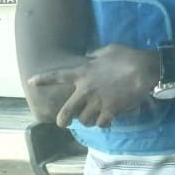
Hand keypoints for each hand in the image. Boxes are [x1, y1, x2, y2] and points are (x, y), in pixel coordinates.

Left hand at [29, 44, 158, 127]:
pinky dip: (103, 123)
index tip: (30, 82)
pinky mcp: (110, 111)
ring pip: (84, 120)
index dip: (43, 79)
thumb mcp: (107, 50)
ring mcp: (97, 103)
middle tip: (64, 123)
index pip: (57, 76)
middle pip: (66, 112)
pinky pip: (101, 124)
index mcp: (83, 73)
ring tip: (93, 118)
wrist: (143, 69)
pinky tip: (108, 120)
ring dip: (88, 120)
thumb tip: (89, 58)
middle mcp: (85, 90)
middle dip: (63, 120)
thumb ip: (95, 56)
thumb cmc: (127, 56)